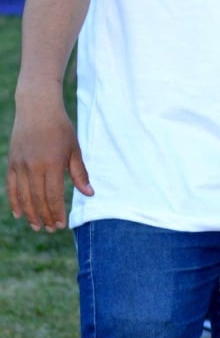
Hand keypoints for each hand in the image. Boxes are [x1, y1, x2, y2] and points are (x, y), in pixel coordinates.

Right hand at [7, 94, 92, 231]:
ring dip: (30, 213)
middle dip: (45, 216)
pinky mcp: (11, 163)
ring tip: (36, 226)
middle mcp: (34, 167)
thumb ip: (80, 173)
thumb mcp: (74, 149)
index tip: (61, 224)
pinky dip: (14, 202)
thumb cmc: (61, 128)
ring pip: (23, 196)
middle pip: (38, 199)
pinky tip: (19, 213)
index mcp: (53, 163)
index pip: (54, 195)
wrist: (37, 108)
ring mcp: (20, 165)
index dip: (57, 212)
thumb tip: (89, 193)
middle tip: (50, 229)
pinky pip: (11, 187)